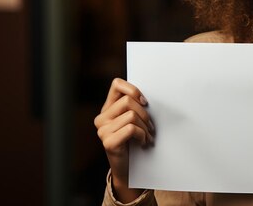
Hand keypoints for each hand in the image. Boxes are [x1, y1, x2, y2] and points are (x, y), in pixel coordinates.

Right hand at [94, 78, 154, 201]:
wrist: (129, 169)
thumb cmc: (134, 142)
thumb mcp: (134, 121)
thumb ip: (135, 107)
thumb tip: (146, 98)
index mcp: (108, 108)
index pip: (117, 84)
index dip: (133, 90)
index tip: (145, 102)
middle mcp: (102, 118)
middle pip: (128, 101)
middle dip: (145, 113)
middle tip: (150, 126)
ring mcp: (102, 130)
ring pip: (132, 115)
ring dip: (145, 126)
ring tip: (148, 136)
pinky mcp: (108, 142)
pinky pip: (131, 129)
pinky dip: (142, 135)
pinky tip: (143, 142)